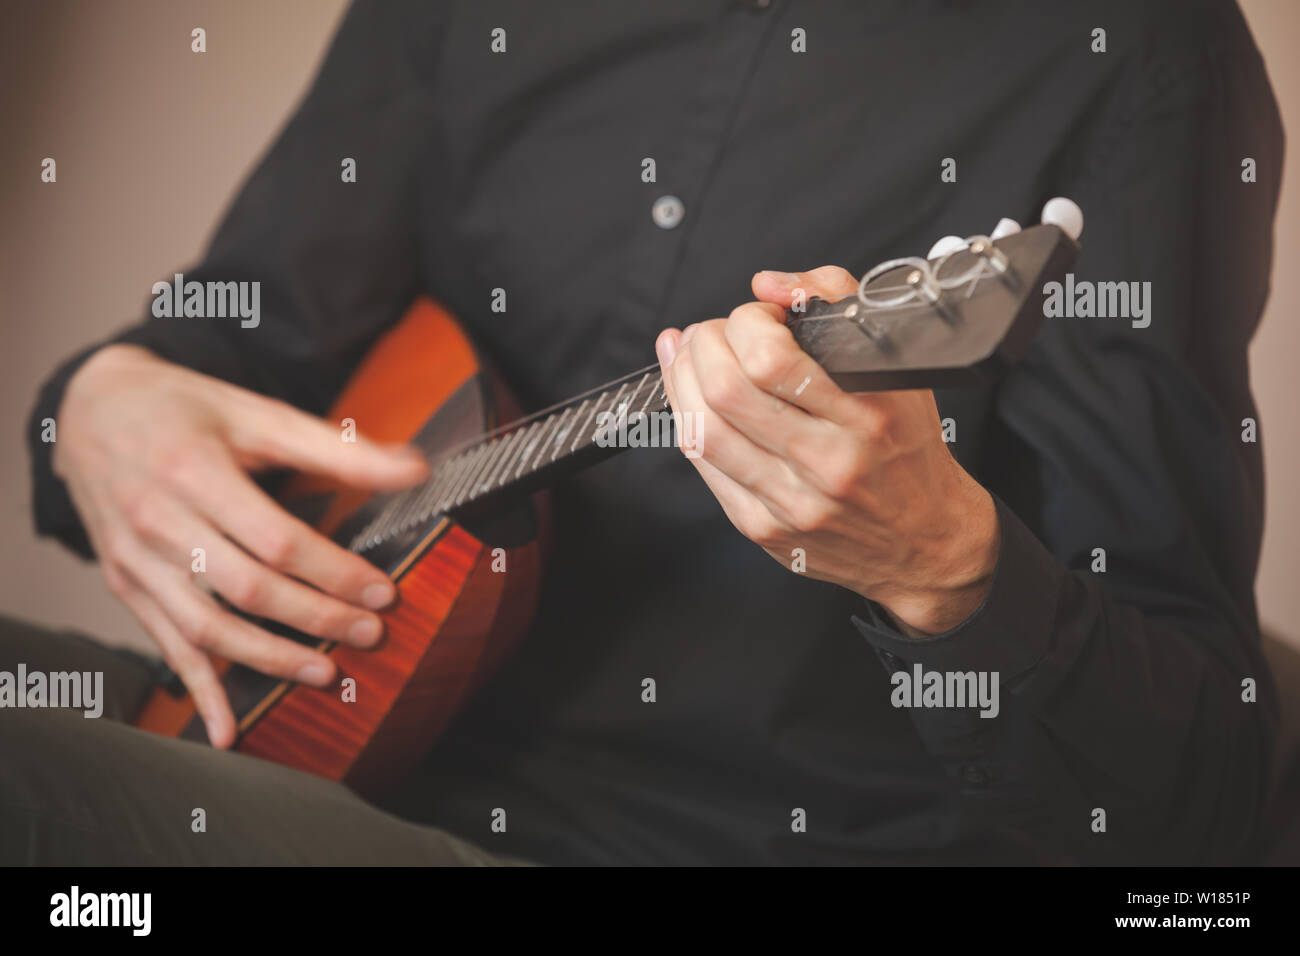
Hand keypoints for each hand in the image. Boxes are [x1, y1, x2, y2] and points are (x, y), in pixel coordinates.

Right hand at [53, 345, 428, 746]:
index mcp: (194, 472)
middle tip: (371, 633)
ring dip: (269, 659)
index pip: (274, 539)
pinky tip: (227, 730)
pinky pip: (166, 646)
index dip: (332, 571)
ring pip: (206, 628)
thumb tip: (415, 468)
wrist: (90, 411)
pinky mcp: (125, 586)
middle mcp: (158, 522)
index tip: (382, 590)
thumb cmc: (184, 410)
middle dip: (316, 619)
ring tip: (324, 674)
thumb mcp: (256, 413)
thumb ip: (336, 447)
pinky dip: (199, 692)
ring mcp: (137, 560)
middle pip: (246, 589)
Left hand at [655, 267, 999, 635]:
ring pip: (703, 431)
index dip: (746, 323)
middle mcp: (830, 461)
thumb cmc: (906, 447)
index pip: (771, 359)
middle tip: (712, 334)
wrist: (925, 541)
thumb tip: (767, 285)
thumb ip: (835, 301)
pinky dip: (688, 421)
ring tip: (689, 358)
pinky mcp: (765, 529)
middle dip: (704, 345)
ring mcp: (793, 502)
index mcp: (869, 413)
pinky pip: (704, 468)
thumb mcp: (894, 365)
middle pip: (726, 391)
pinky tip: (690, 399)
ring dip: (682, 380)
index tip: (758, 316)